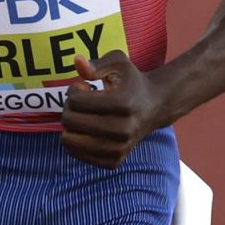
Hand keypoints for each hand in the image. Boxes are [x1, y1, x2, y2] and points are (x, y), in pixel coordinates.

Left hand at [60, 53, 159, 168]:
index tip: (84, 86)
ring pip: (71, 141)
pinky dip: (75, 142)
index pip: (76, 100)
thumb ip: (97, 63)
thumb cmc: (131, 82)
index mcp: (123, 102)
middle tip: (80, 102)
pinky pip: (78, 156)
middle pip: (71, 121)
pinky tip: (84, 131)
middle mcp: (123, 129)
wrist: (155, 106)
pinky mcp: (114, 161)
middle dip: (69, 108)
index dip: (73, 90)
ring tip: (83, 116)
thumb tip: (77, 62)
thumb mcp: (118, 63)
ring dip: (70, 126)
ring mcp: (119, 148)